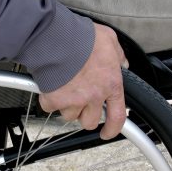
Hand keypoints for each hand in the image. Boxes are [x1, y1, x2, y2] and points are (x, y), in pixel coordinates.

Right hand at [39, 23, 126, 139]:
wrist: (57, 38)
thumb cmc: (83, 38)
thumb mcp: (109, 40)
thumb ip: (118, 55)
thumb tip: (122, 63)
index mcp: (110, 84)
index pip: (117, 116)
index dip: (112, 129)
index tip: (107, 132)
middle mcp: (94, 96)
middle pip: (89, 121)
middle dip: (84, 114)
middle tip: (79, 101)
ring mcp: (74, 100)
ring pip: (70, 115)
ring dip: (67, 105)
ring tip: (64, 87)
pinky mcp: (55, 100)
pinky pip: (51, 107)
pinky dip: (49, 99)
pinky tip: (51, 85)